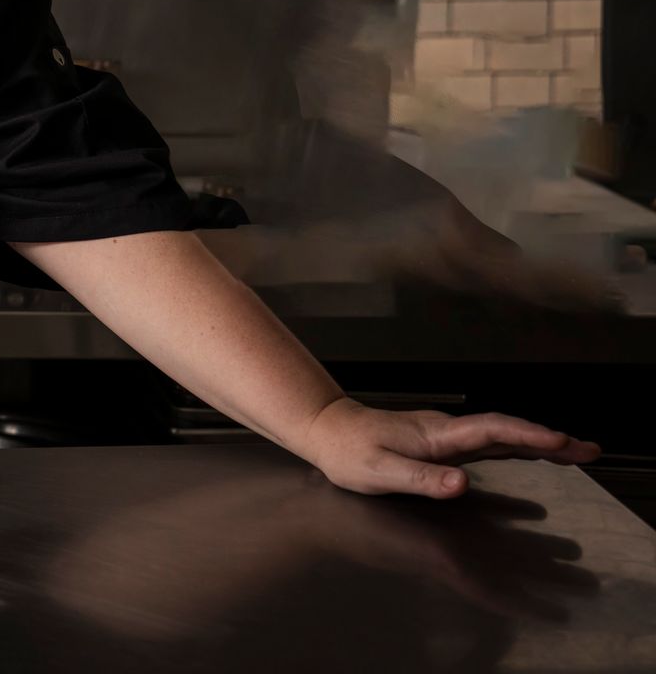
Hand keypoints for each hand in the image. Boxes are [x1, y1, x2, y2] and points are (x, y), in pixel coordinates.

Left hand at [299, 397, 601, 498]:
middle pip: (507, 430)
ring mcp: (445, 434)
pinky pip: (489, 441)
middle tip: (588, 450)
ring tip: (576, 452)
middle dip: (549, 439)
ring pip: (501, 434)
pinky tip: (531, 453)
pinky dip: (517, 445)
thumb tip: (461, 484)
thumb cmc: (349, 452)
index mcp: (437, 435)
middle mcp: (446, 430)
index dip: (528, 435)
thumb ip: (422, 479)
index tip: (561, 441)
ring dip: (538, 441)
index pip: (492, 431)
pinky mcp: (441, 442)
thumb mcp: (380, 472)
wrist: (327, 431)